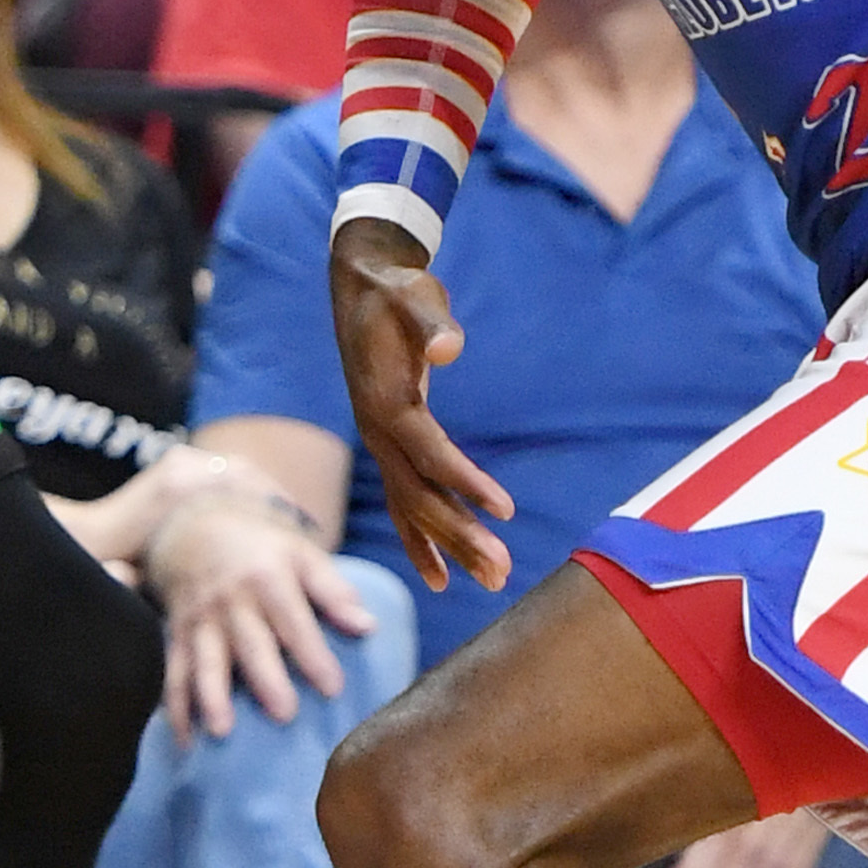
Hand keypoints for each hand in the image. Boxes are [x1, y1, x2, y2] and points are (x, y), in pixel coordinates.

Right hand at [145, 488, 375, 738]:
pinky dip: (174, 709)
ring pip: (205, 660)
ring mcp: (201, 621)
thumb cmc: (264, 552)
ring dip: (211, 696)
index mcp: (268, 578)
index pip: (293, 620)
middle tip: (285, 713)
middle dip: (265, 678)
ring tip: (221, 731)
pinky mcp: (178, 637)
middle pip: (250, 643)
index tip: (333, 688)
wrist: (198, 530)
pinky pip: (173, 674)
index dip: (313, 654)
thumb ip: (335, 592)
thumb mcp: (302, 556)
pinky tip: (184, 741)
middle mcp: (231, 601)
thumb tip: (369, 627)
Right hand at [330, 218, 512, 591]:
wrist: (363, 287)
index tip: (504, 510)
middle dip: (460, 536)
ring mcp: (380, 445)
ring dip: (449, 547)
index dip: (465, 483)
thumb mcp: (415, 296)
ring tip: (491, 580)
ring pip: (412, 509)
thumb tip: (450, 346)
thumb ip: (432, 322)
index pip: (429, 454)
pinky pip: (403, 505)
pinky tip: (441, 574)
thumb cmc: (396, 291)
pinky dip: (422, 542)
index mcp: (385, 403)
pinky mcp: (388, 447)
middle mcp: (378, 433)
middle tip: (501, 571)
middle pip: (420, 496)